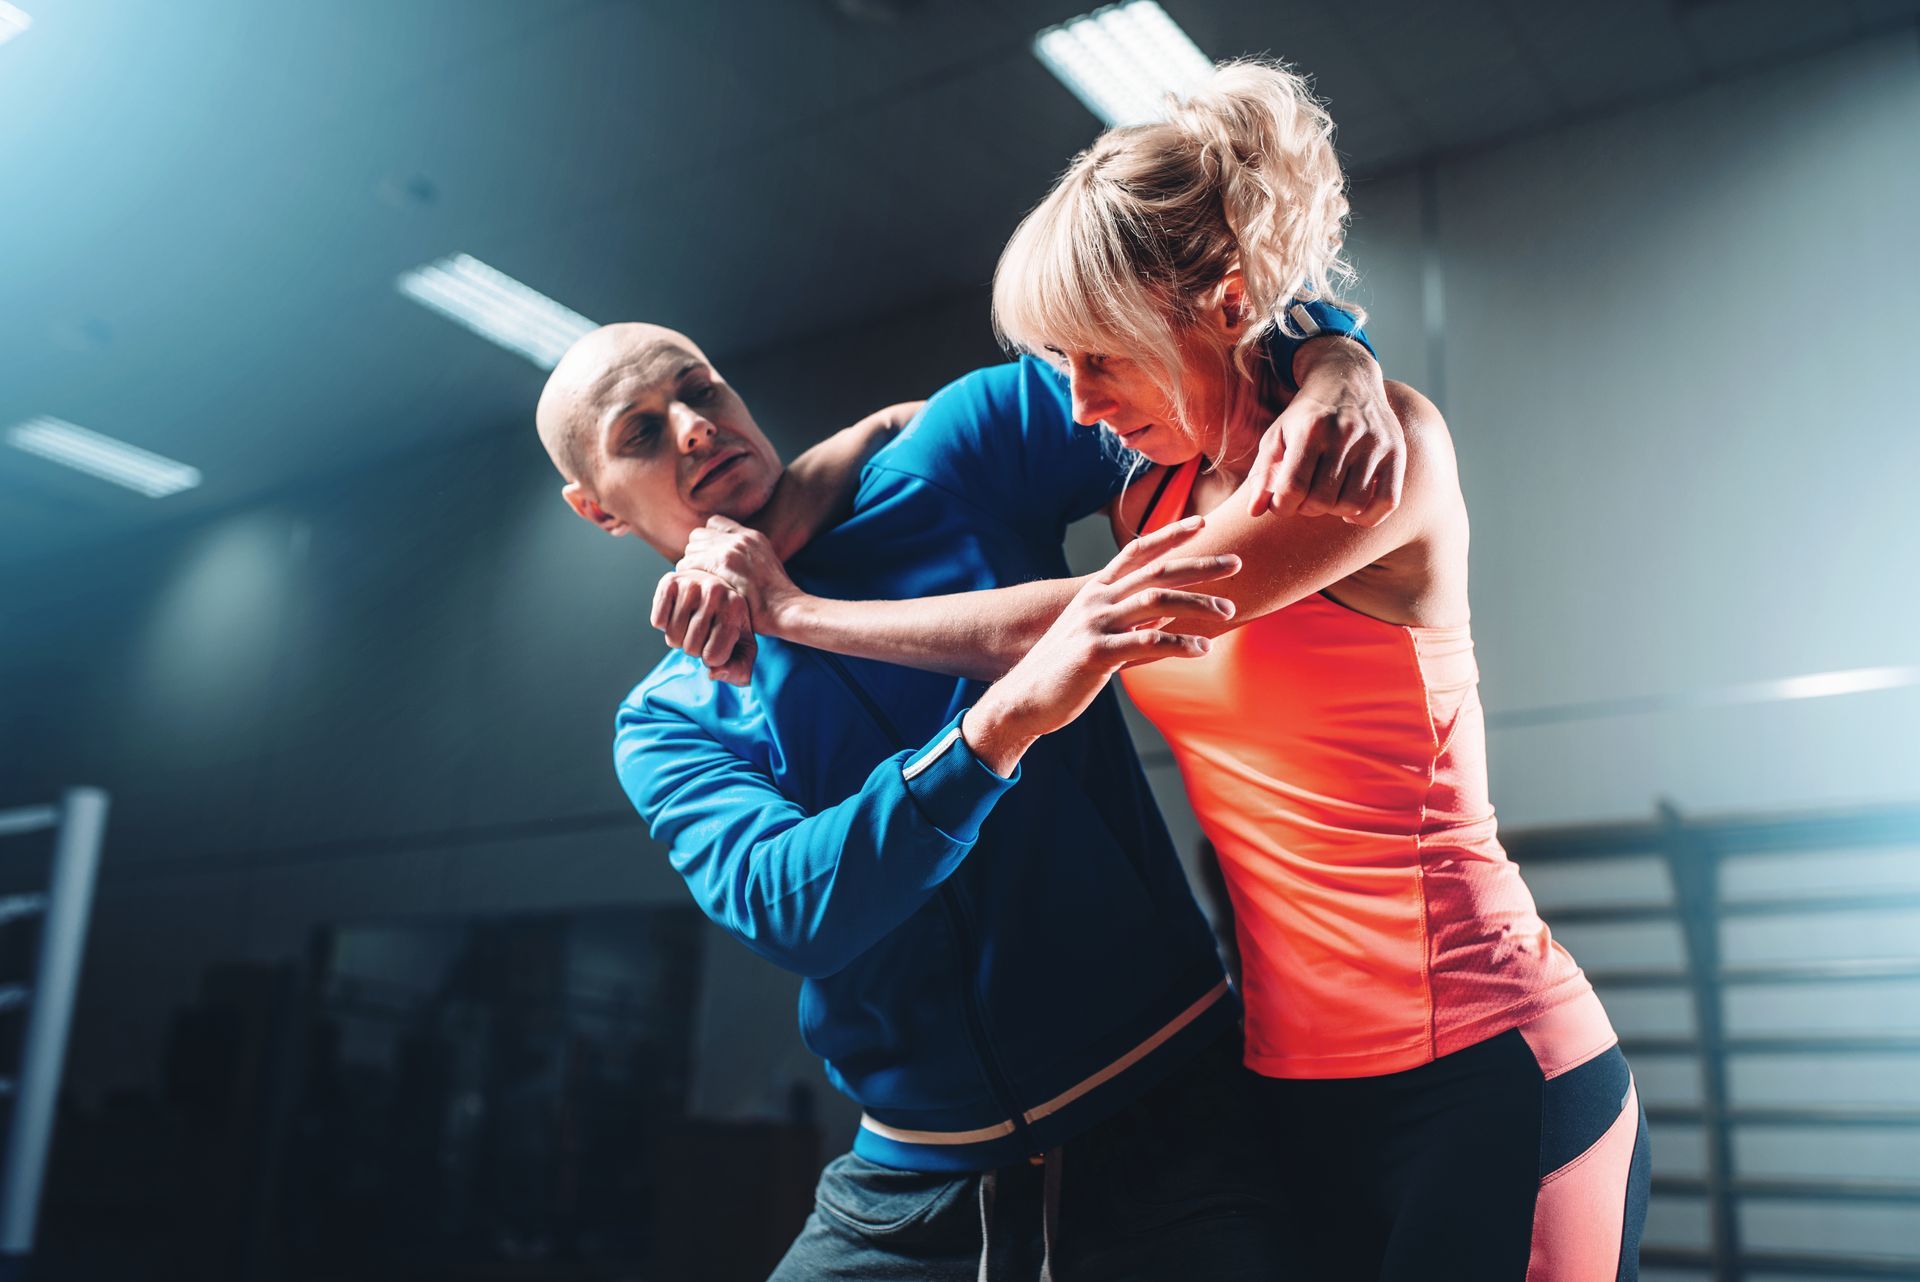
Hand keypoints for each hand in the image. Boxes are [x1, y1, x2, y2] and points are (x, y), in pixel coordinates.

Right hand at [650, 568, 757, 685]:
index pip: (712, 656)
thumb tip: (713, 673)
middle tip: (703, 632)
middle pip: (690, 648)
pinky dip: (664, 625)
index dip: (711, 658)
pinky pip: (658, 622)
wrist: (716, 591)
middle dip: (695, 648)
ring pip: (672, 637)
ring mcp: (691, 584)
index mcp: (736, 608)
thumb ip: (738, 670)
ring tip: (691, 622)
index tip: (717, 643)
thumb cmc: (730, 625)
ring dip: (679, 637)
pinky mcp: (669, 582)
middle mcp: (715, 591)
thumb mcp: (743, 649)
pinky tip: (678, 613)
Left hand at [678, 515, 802, 630]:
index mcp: (751, 536)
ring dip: (690, 566)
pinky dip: (688, 576)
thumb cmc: (776, 598)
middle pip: (698, 534)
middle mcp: (740, 538)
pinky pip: (689, 564)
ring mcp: (731, 549)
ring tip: (697, 583)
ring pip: (690, 549)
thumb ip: (747, 556)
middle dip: (695, 553)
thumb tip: (727, 562)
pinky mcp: (722, 565)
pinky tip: (695, 590)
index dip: (707, 540)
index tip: (707, 558)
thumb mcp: (766, 566)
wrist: (786, 608)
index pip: (714, 522)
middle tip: (699, 574)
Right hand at [964, 515, 1238, 772]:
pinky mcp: (1096, 652)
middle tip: (1236, 563)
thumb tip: (1166, 616)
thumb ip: (1130, 621)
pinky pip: (1147, 642)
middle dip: (1200, 565)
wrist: (1024, 700)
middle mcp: (1096, 600)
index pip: (1137, 551)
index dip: (1170, 534)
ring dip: (1198, 604)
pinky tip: (1202, 649)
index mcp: (1096, 592)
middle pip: (1156, 571)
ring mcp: (1095, 624)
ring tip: (1227, 612)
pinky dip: (1180, 644)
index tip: (1201, 523)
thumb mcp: (1097, 636)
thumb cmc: (1064, 670)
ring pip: (1157, 601)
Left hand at [1247, 336, 1403, 525]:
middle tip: (1304, 498)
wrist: (1347, 380)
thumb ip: (1262, 474)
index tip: (1281, 504)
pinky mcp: (1395, 452)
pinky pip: (1387, 501)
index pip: (1292, 488)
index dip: (1281, 507)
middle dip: (1306, 508)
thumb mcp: (1276, 436)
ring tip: (1326, 498)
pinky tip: (1351, 509)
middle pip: (1322, 500)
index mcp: (1310, 429)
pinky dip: (1368, 516)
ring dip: (1334, 511)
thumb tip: (1254, 512)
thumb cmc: (1305, 416)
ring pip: (1353, 503)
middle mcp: (1345, 434)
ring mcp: (1374, 443)